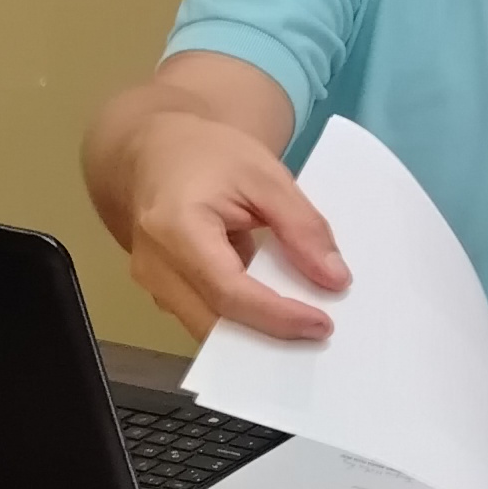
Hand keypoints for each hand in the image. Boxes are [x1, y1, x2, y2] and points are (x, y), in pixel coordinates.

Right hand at [119, 110, 348, 342]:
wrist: (154, 153)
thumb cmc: (207, 155)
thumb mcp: (265, 176)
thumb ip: (301, 226)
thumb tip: (335, 280)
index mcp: (176, 228)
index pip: (228, 290)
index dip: (277, 315)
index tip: (322, 324)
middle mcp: (154, 266)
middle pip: (215, 321)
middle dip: (269, 334)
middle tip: (321, 330)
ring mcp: (152, 284)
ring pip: (208, 328)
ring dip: (256, 332)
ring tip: (303, 321)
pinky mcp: (161, 292)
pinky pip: (204, 316)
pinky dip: (241, 319)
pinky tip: (275, 308)